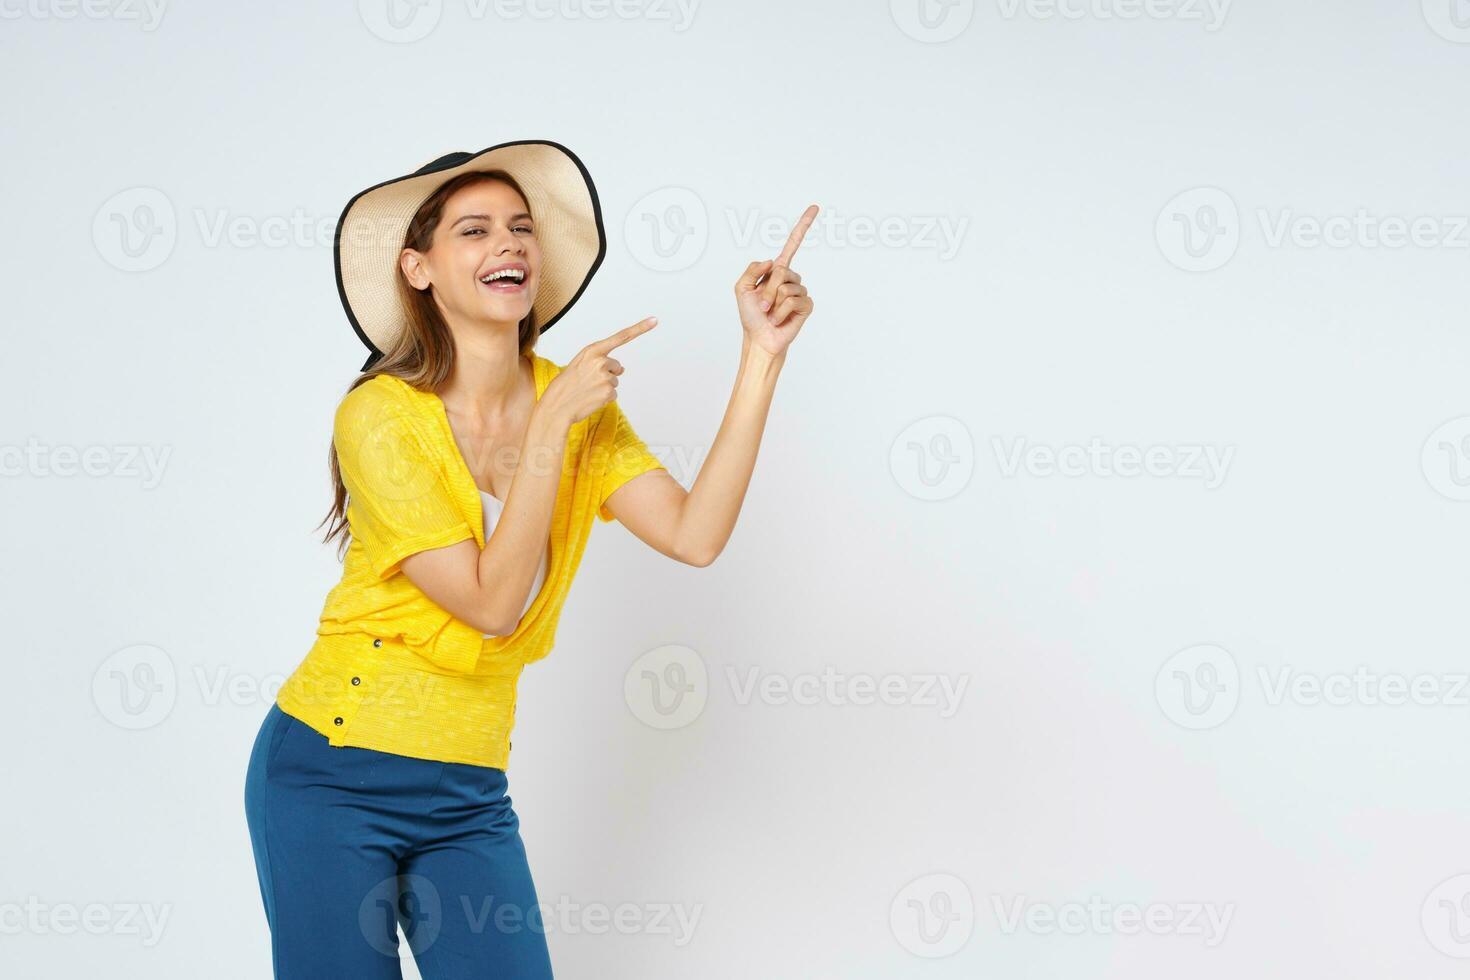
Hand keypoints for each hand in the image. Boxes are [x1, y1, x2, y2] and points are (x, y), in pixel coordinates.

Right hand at [539, 316, 657, 426]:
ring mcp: (606, 377)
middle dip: (606, 374)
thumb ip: (600, 361)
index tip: (655, 320)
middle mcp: (601, 361)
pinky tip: (590, 399)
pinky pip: (613, 394)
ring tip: (586, 390)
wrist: (556, 406)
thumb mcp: (580, 365)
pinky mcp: (609, 392)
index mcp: (592, 350)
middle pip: (616, 366)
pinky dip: (604, 398)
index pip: (620, 337)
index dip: (640, 328)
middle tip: (587, 381)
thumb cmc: (566, 385)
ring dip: (603, 387)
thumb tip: (623, 369)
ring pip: (614, 381)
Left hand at [735, 204, 817, 356]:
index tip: (815, 208)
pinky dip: (782, 312)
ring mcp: (800, 292)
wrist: (759, 338)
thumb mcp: (741, 288)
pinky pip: (795, 301)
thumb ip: (752, 269)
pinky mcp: (806, 306)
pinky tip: (780, 319)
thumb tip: (773, 261)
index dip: (803, 226)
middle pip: (782, 270)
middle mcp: (790, 278)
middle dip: (767, 289)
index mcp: (776, 270)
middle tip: (762, 305)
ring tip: (771, 313)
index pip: (792, 244)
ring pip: (787, 287)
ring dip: (773, 303)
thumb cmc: (750, 315)